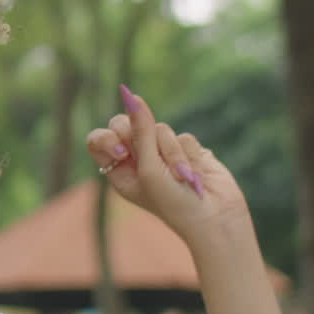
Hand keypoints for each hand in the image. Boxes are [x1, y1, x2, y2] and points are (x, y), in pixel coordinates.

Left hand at [85, 84, 249, 246]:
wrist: (214, 218)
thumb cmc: (173, 202)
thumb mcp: (150, 168)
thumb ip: (141, 131)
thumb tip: (132, 96)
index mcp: (118, 170)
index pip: (99, 139)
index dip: (108, 137)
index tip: (122, 151)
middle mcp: (138, 160)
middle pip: (126, 124)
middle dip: (142, 137)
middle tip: (154, 158)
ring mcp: (163, 153)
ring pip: (159, 128)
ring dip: (171, 153)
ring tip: (181, 176)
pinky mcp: (188, 151)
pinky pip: (183, 136)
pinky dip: (189, 154)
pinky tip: (195, 173)